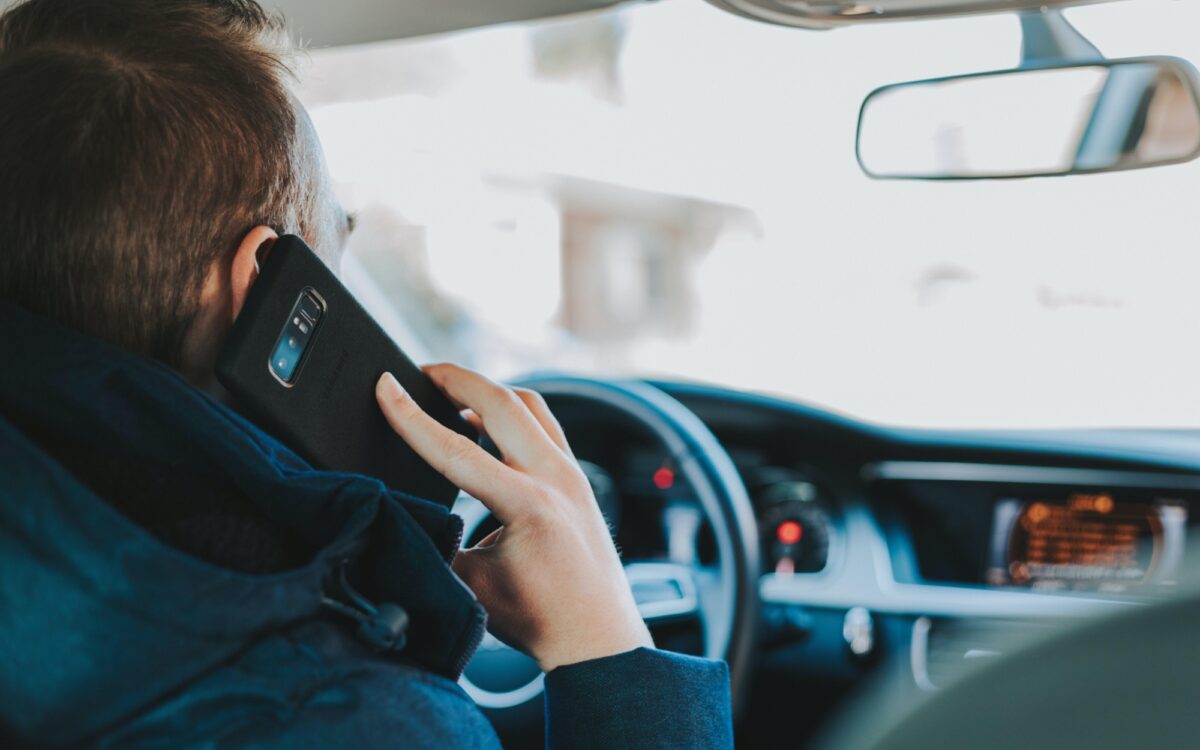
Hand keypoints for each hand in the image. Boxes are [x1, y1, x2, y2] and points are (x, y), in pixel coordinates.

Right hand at [376, 365, 652, 671]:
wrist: (598, 638)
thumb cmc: (540, 619)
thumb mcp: (471, 584)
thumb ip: (436, 541)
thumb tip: (402, 509)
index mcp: (527, 505)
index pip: (456, 448)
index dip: (411, 416)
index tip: (384, 386)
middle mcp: (557, 479)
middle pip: (502, 401)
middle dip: (456, 378)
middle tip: (420, 371)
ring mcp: (574, 474)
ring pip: (530, 405)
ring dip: (488, 391)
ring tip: (451, 391)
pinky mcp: (579, 478)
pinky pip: (546, 425)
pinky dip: (513, 412)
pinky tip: (488, 422)